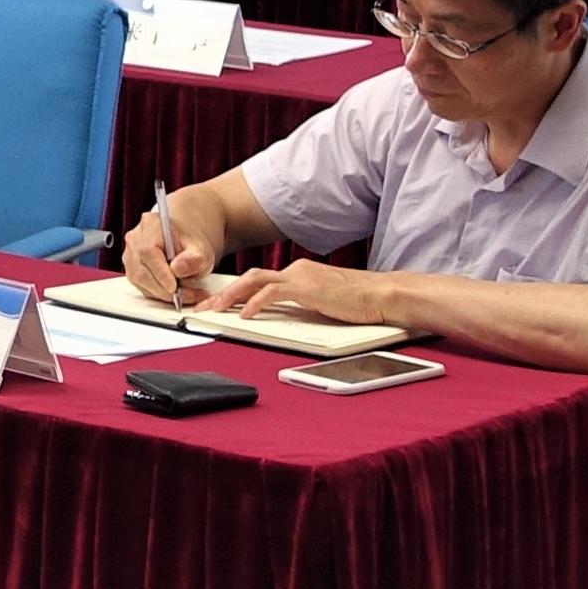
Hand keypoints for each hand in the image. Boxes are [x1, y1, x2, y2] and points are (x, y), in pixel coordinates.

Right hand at [123, 191, 203, 303]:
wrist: (185, 243)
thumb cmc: (190, 243)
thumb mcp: (201, 249)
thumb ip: (194, 259)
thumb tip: (177, 269)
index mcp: (151, 225)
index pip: (148, 251)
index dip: (160, 272)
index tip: (175, 287)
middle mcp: (135, 238)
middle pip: (140, 269)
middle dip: (163, 289)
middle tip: (186, 296)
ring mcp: (129, 254)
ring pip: (138, 280)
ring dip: (161, 293)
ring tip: (185, 295)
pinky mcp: (130, 268)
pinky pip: (140, 285)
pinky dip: (157, 293)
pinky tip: (174, 293)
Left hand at [196, 257, 393, 326]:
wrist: (383, 296)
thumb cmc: (358, 303)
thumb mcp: (321, 303)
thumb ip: (300, 305)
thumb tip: (280, 317)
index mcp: (298, 273)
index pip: (258, 280)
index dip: (234, 292)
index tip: (217, 305)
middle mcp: (296, 270)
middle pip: (249, 278)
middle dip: (223, 293)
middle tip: (204, 308)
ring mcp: (301, 277)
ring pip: (254, 280)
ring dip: (232, 296)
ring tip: (216, 310)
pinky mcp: (308, 287)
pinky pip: (273, 293)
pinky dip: (256, 303)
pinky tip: (246, 316)